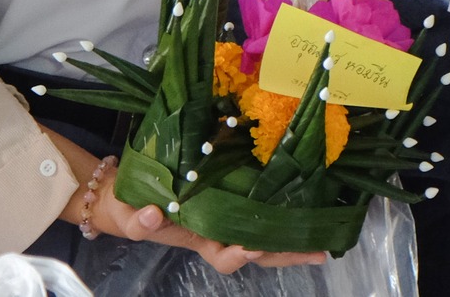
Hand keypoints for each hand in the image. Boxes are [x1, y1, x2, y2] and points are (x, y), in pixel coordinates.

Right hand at [94, 186, 325, 272]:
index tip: (248, 248)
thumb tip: (153, 213)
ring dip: (291, 237)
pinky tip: (305, 199)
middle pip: (258, 250)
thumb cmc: (131, 210)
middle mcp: (219, 232)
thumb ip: (137, 220)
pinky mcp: (231, 193)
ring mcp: (227, 214)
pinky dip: (280, 207)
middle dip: (286, 254)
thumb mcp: (128, 217)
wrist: (127, 194)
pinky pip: (259, 206)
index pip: (223, 256)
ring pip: (265, 232)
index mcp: (198, 240)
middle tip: (316, 252)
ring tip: (322, 238)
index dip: (237, 254)